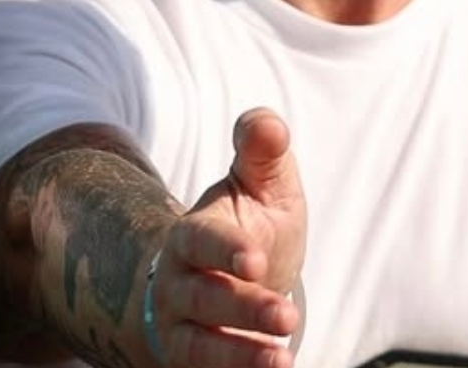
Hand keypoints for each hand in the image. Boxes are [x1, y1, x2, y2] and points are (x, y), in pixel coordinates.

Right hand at [147, 108, 306, 367]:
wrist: (223, 281)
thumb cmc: (249, 227)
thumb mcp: (262, 185)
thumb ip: (263, 152)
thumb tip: (268, 123)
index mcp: (193, 234)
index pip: (201, 240)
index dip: (226, 249)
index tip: (258, 260)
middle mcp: (179, 284)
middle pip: (203, 297)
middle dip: (243, 308)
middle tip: (287, 317)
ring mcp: (183, 329)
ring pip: (199, 347)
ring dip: (238, 355)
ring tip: (281, 360)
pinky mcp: (193, 360)